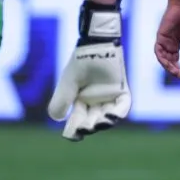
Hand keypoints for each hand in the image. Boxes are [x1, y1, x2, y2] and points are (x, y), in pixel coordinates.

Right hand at [47, 0, 131, 140]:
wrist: (95, 43)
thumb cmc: (81, 60)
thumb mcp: (68, 82)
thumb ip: (62, 99)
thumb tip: (57, 119)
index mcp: (80, 100)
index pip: (77, 120)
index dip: (74, 130)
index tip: (71, 135)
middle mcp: (95, 101)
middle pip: (92, 120)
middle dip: (88, 126)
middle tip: (85, 128)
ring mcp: (109, 96)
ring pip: (107, 116)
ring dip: (104, 123)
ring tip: (100, 124)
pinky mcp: (121, 89)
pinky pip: (123, 105)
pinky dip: (119, 112)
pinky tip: (112, 116)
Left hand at [154, 1, 179, 78]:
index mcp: (176, 46)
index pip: (175, 61)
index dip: (177, 69)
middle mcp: (168, 45)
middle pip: (168, 61)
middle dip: (173, 70)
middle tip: (179, 76)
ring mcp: (164, 41)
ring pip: (163, 58)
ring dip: (167, 66)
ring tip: (175, 71)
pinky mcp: (160, 37)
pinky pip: (158, 51)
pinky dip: (162, 58)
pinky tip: (168, 63)